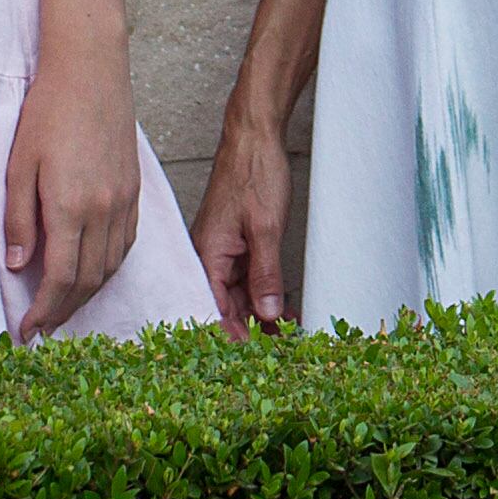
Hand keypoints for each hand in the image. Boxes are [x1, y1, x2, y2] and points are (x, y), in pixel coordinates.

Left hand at [4, 47, 142, 339]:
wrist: (91, 70)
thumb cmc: (48, 111)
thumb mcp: (17, 164)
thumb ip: (17, 219)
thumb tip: (16, 266)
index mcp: (71, 207)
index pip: (60, 279)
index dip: (43, 312)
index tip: (27, 331)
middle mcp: (104, 211)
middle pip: (87, 281)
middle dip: (63, 311)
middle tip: (41, 327)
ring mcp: (124, 201)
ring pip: (110, 268)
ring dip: (86, 295)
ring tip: (62, 306)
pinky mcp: (134, 190)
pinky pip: (125, 245)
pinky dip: (108, 268)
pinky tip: (91, 271)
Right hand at [189, 106, 296, 337]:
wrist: (255, 136)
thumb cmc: (253, 171)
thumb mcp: (265, 227)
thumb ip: (266, 273)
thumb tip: (267, 314)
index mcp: (207, 254)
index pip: (214, 310)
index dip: (233, 338)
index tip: (255, 362)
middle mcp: (210, 257)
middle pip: (226, 309)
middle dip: (251, 334)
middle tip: (280, 355)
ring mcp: (224, 252)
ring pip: (240, 298)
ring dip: (262, 319)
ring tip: (290, 340)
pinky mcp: (239, 246)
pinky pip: (249, 281)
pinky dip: (267, 298)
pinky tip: (287, 313)